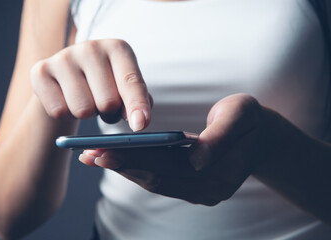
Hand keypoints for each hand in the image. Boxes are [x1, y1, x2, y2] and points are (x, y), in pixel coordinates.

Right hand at [30, 39, 151, 130]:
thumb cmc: (106, 85)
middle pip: (108, 102)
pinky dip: (66, 114)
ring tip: (88, 101)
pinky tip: (67, 100)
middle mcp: (91, 48)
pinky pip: (58, 111)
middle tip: (106, 106)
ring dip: (88, 115)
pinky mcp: (40, 71)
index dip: (137, 105)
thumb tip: (139, 121)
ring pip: (83, 110)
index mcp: (118, 49)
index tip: (140, 125)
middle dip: (110, 114)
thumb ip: (138, 103)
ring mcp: (63, 57)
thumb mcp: (127, 90)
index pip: (131, 82)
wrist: (68, 78)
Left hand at [79, 94, 276, 204]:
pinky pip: (158, 177)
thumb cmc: (249, 120)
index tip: (106, 153)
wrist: (260, 135)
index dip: (136, 161)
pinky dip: (135, 167)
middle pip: (156, 178)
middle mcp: (205, 190)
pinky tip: (115, 158)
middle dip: (121, 166)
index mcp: (218, 176)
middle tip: (89, 155)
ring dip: (123, 169)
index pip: (169, 169)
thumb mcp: (240, 116)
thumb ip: (219, 137)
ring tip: (94, 157)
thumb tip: (196, 157)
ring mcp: (197, 190)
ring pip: (154, 180)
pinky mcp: (190, 184)